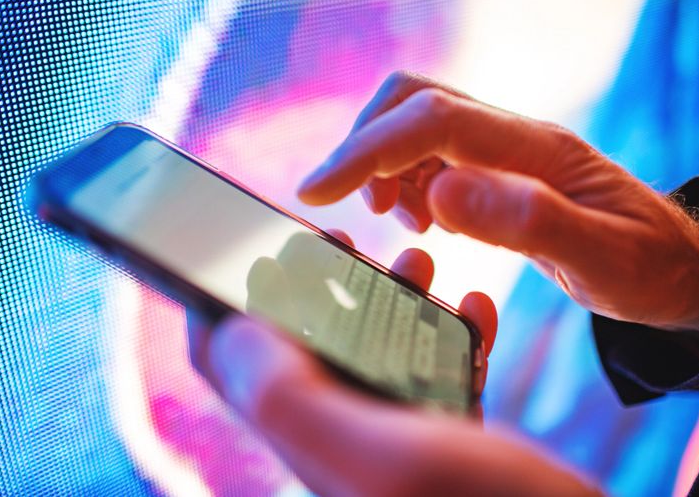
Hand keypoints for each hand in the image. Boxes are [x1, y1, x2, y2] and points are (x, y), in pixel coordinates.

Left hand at [188, 231, 599, 495]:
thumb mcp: (384, 456)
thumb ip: (294, 400)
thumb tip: (228, 331)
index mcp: (311, 441)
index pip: (230, 366)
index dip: (220, 302)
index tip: (248, 247)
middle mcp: (343, 440)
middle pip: (300, 347)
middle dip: (315, 286)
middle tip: (340, 242)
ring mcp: (395, 441)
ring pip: (369, 352)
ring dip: (387, 298)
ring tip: (419, 258)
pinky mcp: (445, 443)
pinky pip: (431, 372)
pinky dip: (449, 332)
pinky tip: (477, 305)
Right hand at [297, 71, 698, 332]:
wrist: (675, 268)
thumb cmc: (646, 267)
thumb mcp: (600, 257)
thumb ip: (526, 222)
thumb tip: (439, 192)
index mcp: (534, 149)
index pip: (431, 120)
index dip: (366, 149)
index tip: (316, 188)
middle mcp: (512, 137)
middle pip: (414, 99)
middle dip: (365, 145)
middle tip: (353, 206)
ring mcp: (502, 150)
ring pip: (414, 125)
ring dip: (383, 166)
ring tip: (396, 220)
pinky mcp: (495, 171)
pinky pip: (430, 155)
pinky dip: (405, 181)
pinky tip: (421, 221)